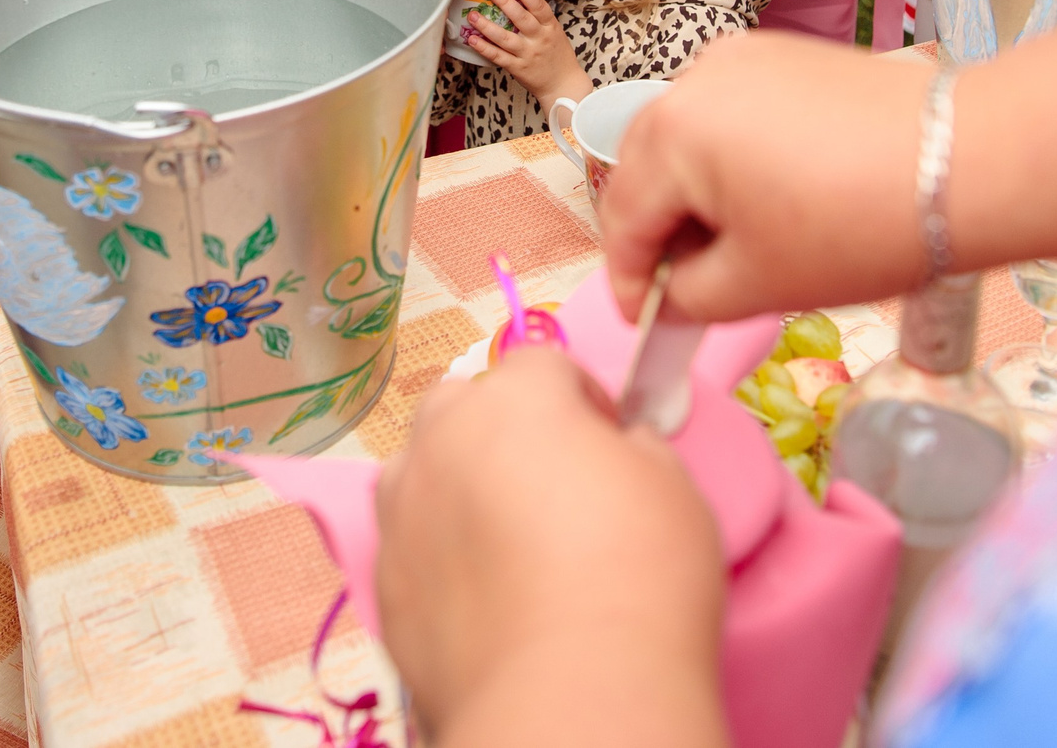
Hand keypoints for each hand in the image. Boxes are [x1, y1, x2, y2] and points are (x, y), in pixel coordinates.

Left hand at [378, 346, 726, 746]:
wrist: (573, 693)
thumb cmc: (640, 574)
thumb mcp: (672, 485)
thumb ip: (633, 447)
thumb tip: (615, 451)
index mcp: (515, 399)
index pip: (542, 362)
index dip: (580, 398)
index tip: (608, 440)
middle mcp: (441, 440)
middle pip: (462, 405)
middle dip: (499, 428)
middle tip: (550, 485)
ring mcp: (401, 514)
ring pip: (420, 472)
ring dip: (456, 486)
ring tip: (507, 544)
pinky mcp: (384, 586)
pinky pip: (410, 546)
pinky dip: (439, 557)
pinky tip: (485, 600)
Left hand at [464, 0, 588, 104]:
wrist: (563, 84)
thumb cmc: (557, 55)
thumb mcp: (555, 33)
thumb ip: (540, 18)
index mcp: (550, 27)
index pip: (540, 8)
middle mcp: (539, 39)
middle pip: (522, 19)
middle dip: (505, 4)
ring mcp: (528, 54)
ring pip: (505, 38)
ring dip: (487, 26)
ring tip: (473, 15)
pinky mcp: (517, 68)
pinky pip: (498, 57)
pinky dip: (484, 48)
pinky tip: (473, 40)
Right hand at [603, 31, 928, 322]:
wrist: (964, 161)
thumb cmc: (856, 226)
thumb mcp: (757, 283)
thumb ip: (689, 296)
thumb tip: (673, 295)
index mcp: (670, 132)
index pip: (622, 220)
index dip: (630, 282)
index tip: (646, 322)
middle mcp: (694, 79)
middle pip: (649, 169)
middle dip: (662, 233)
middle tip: (692, 290)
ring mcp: (742, 57)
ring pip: (692, 141)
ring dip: (701, 196)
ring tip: (743, 248)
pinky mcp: (788, 56)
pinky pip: (736, 116)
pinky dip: (738, 160)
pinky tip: (779, 200)